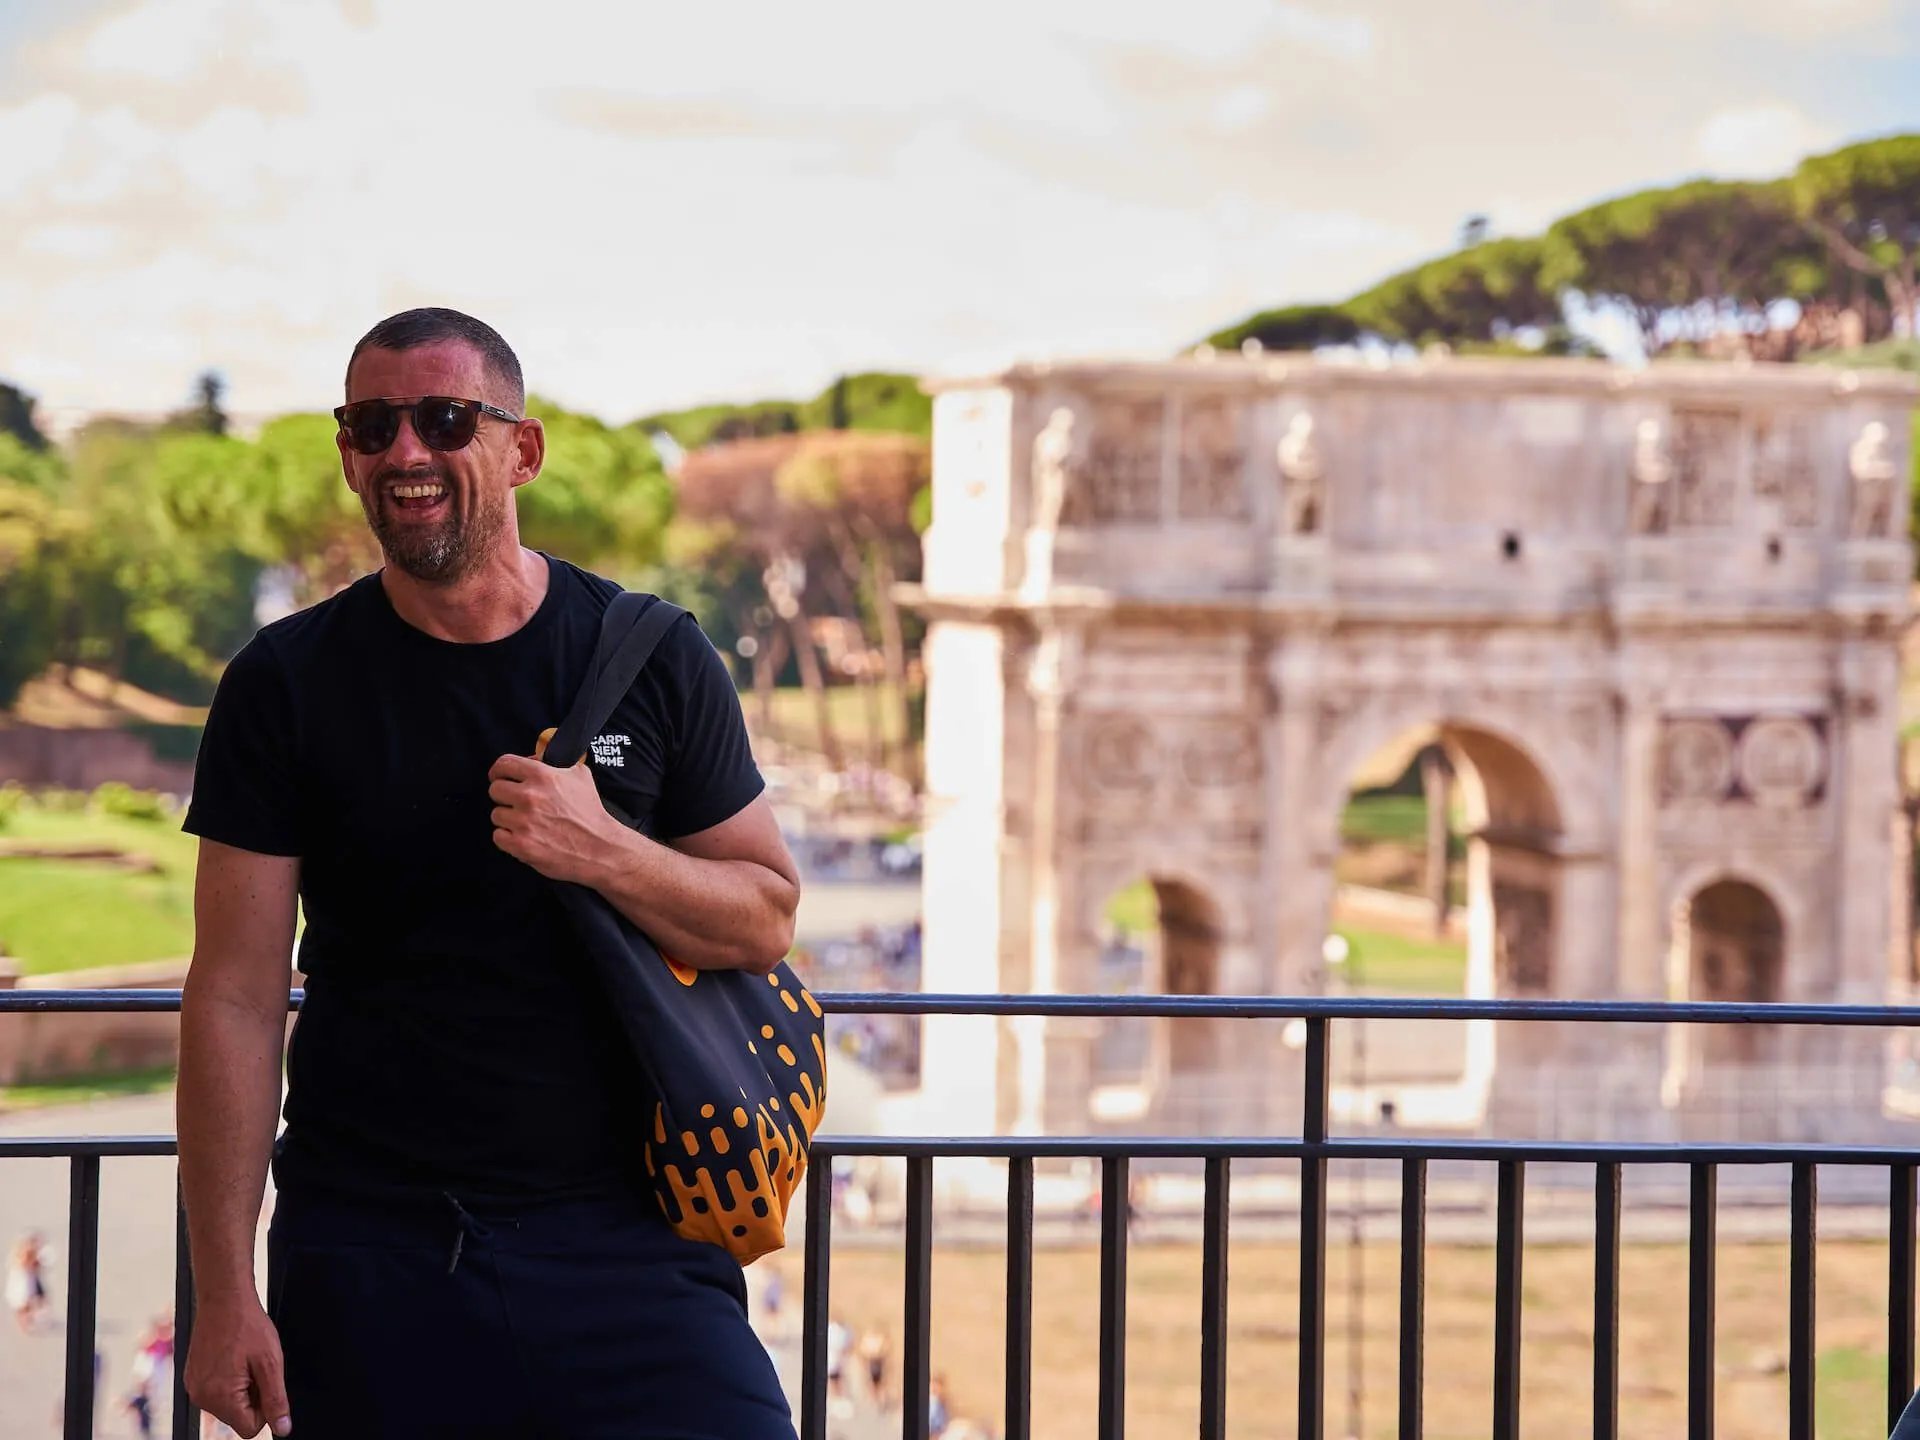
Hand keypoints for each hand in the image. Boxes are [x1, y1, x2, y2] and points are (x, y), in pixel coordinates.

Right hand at [185, 1296, 290, 1437]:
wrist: (224, 1299)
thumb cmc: (247, 1325)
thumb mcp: (270, 1362)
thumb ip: (276, 1400)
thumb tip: (282, 1429)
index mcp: (219, 1397)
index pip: (249, 1428)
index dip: (265, 1408)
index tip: (266, 1382)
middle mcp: (201, 1397)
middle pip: (238, 1417)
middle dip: (252, 1396)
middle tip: (255, 1366)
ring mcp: (194, 1387)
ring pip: (228, 1404)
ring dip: (241, 1387)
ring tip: (243, 1359)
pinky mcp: (193, 1377)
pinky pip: (216, 1391)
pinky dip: (228, 1379)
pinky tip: (232, 1357)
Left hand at [488, 751, 627, 883]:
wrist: (599, 848)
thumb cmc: (590, 813)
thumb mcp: (581, 776)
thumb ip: (556, 764)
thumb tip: (534, 760)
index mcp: (542, 776)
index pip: (504, 764)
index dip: (499, 771)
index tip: (499, 777)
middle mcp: (529, 796)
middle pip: (495, 790)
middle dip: (505, 796)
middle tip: (517, 803)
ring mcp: (523, 822)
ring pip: (496, 814)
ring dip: (508, 819)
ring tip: (526, 823)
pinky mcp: (520, 845)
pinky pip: (498, 836)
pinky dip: (508, 838)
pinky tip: (524, 836)